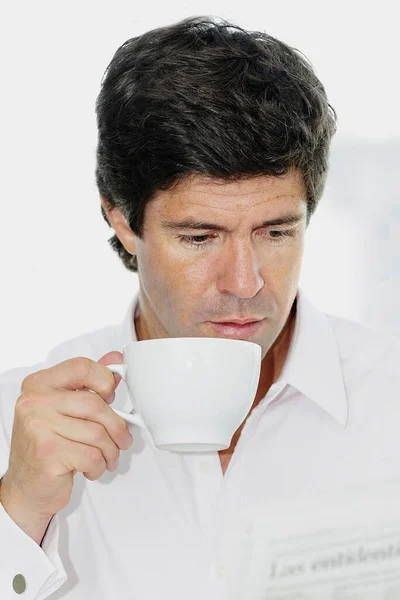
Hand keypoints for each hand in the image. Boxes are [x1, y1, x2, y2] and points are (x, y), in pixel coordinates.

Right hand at [0, 352, 132, 542]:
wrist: (25, 489)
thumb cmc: (48, 447)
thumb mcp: (65, 410)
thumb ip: (89, 383)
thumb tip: (115, 359)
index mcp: (39, 384)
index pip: (82, 367)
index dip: (104, 381)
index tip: (111, 397)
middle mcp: (34, 402)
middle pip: (95, 404)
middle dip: (117, 426)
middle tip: (122, 439)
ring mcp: (39, 427)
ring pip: (98, 433)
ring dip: (110, 451)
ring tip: (106, 457)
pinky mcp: (47, 453)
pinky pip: (92, 455)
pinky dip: (99, 466)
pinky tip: (91, 469)